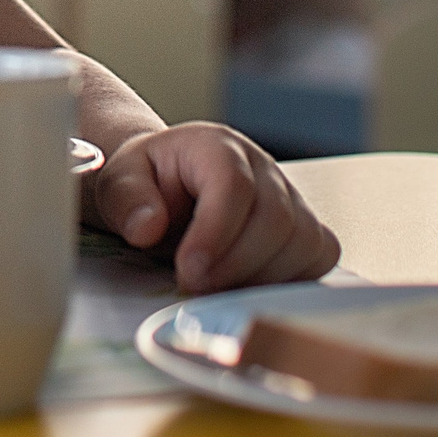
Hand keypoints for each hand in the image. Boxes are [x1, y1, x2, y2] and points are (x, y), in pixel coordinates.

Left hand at [86, 121, 340, 292]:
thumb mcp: (117, 183)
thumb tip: (148, 228)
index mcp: (216, 146)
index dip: (216, 232)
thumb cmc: (146, 185)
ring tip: (217, 290)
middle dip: (236, 264)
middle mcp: (262, 168)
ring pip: (305, 241)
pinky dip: (289, 284)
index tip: (188, 269)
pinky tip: (247, 289)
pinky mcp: (306, 230)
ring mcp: (290, 198)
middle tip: (196, 288)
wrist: (167, 188)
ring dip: (261, 279)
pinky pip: (319, 260)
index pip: (234, 185)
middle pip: (277, 217)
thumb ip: (126, 201)